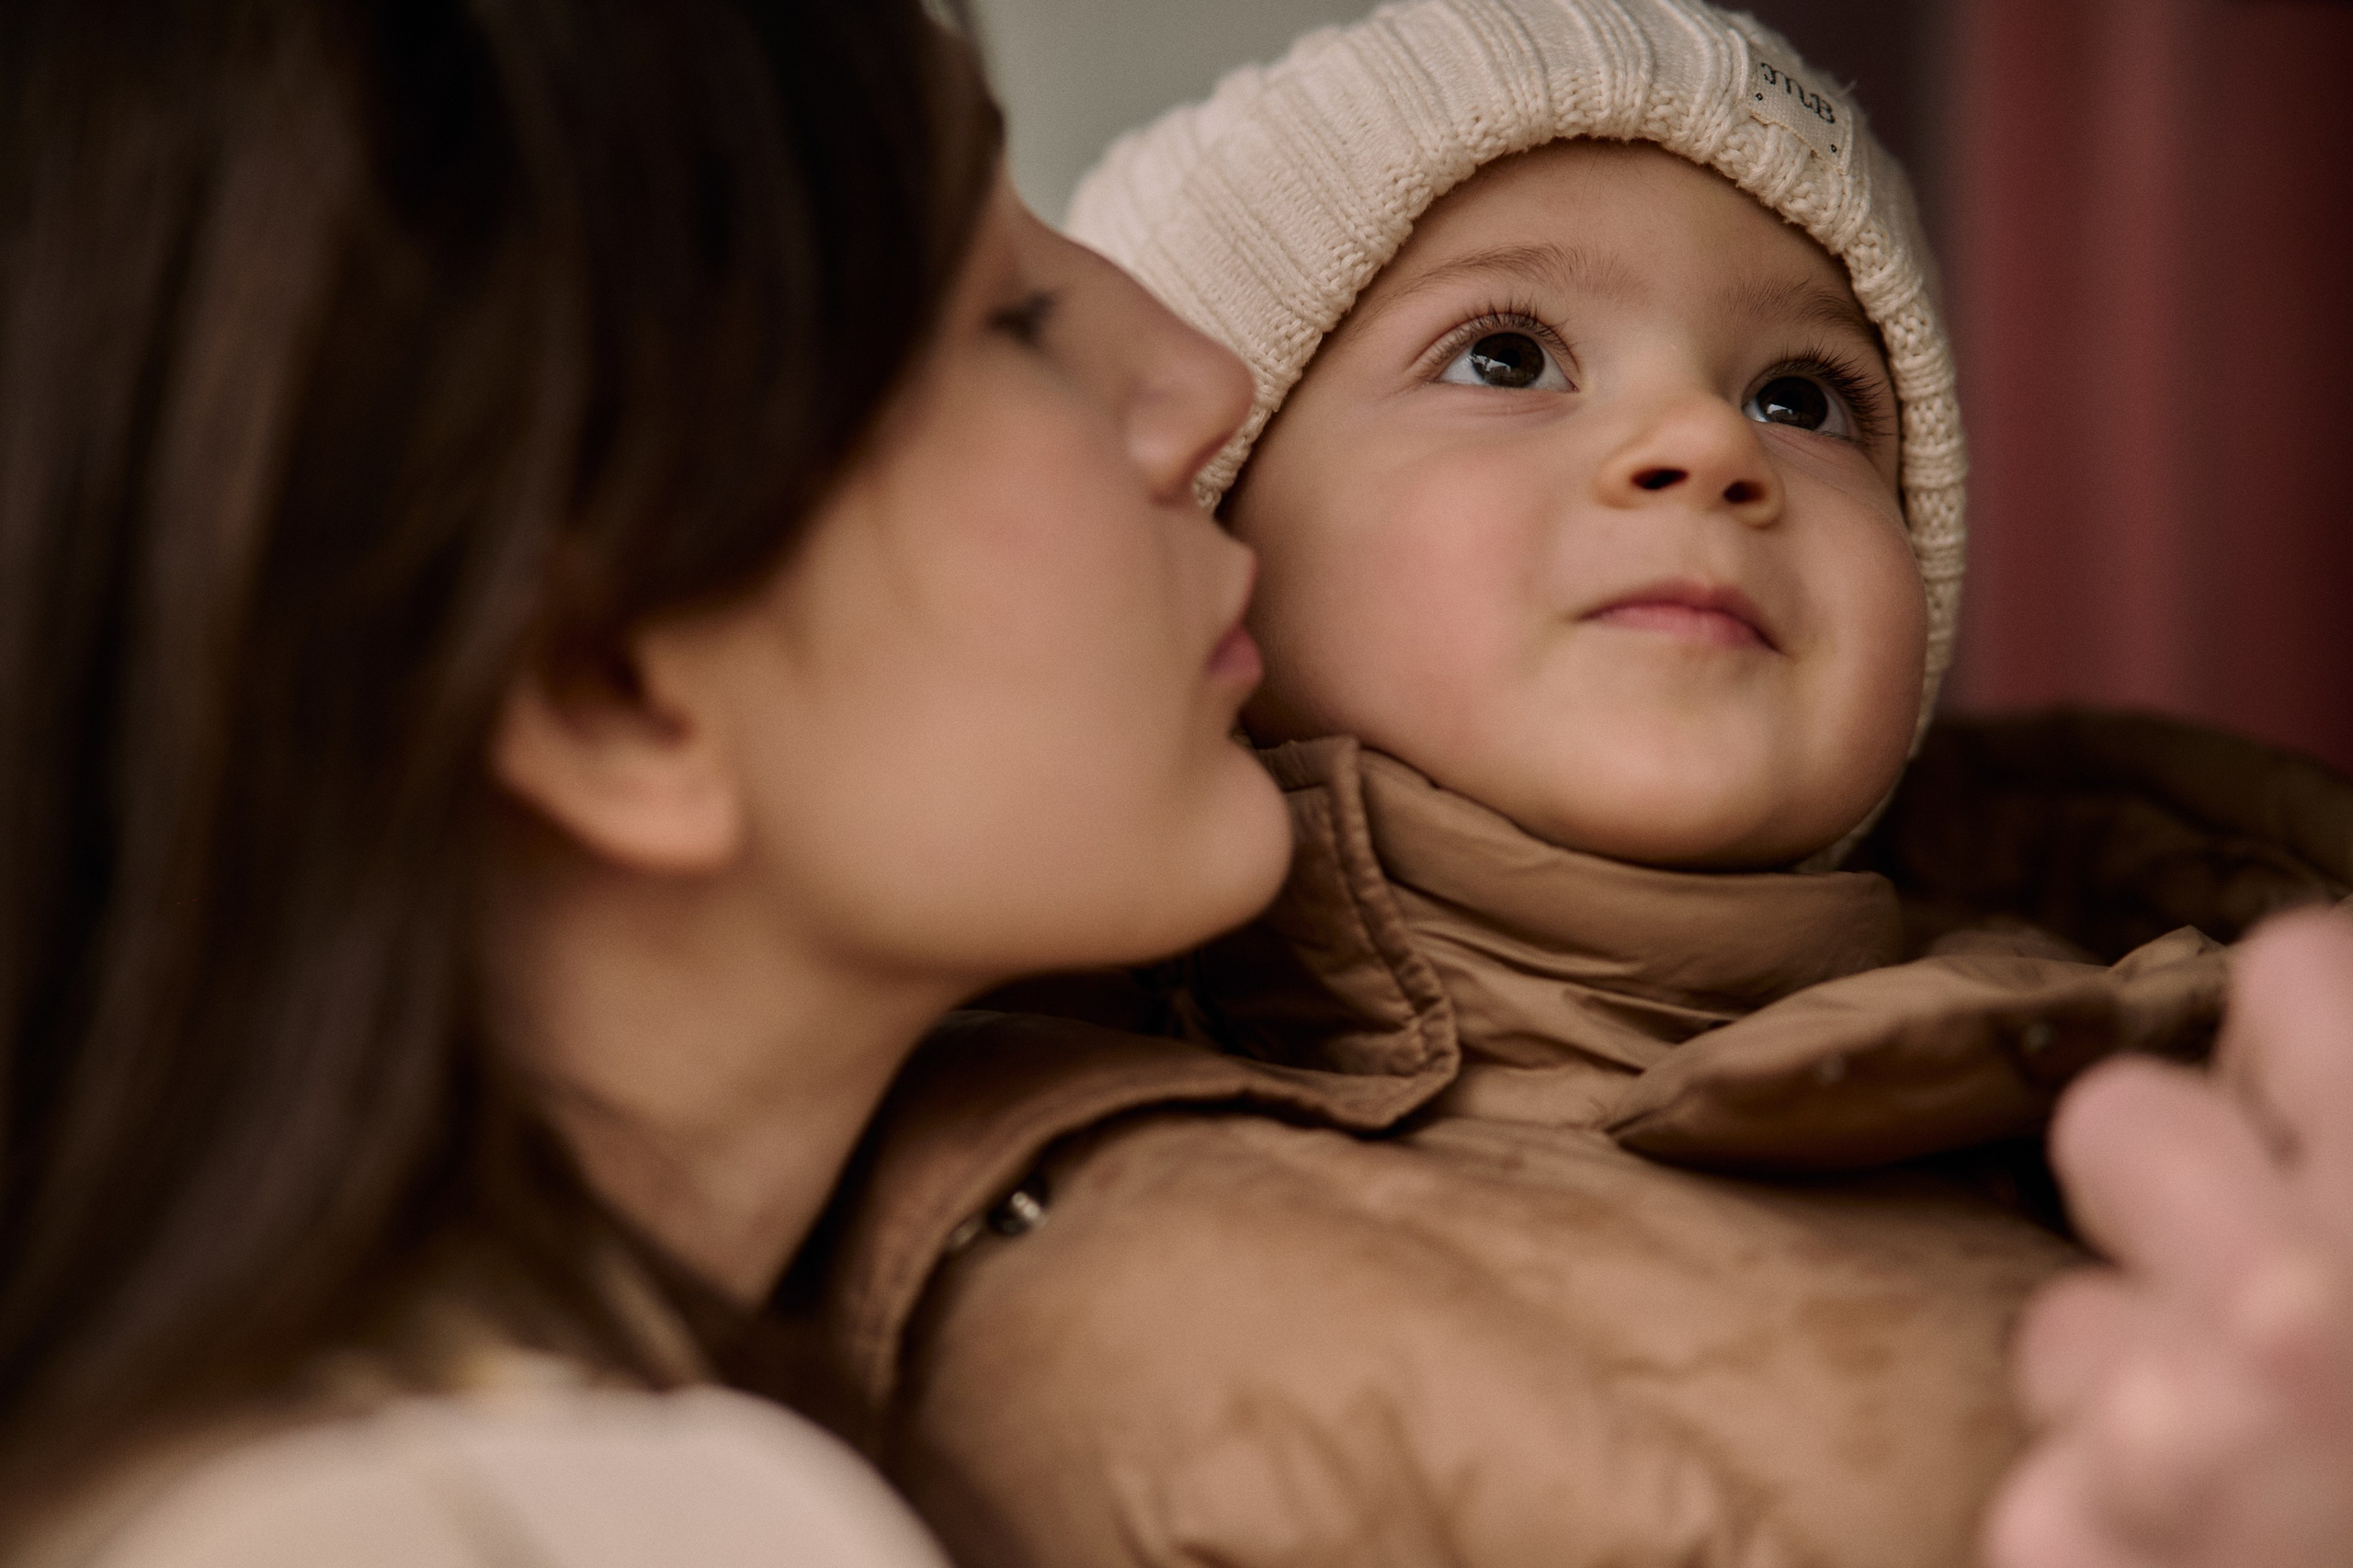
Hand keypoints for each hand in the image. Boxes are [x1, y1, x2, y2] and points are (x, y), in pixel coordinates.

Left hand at [1984, 907, 2352, 1567]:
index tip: (2325, 1122)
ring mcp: (2172, 1448)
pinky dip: (2121, 1547)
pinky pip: (2048, 1501)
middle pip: (2118, 1123)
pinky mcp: (2075, 1557)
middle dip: (2190, 1203)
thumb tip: (2303, 1107)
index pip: (2290, 978)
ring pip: (2068, 1328)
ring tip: (2282, 1496)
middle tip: (2291, 1315)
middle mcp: (2295, 1310)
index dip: (2311, 1058)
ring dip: (2152, 1400)